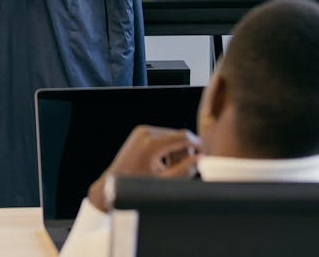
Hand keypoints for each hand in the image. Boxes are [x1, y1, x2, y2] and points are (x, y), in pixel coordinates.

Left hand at [86, 125, 200, 211]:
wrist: (113, 185)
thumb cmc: (136, 187)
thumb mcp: (163, 182)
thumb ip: (184, 171)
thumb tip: (201, 159)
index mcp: (151, 143)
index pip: (184, 137)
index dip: (198, 146)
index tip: (205, 157)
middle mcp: (146, 132)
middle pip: (179, 136)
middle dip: (185, 152)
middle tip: (185, 170)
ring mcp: (142, 131)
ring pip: (172, 136)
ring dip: (177, 152)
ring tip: (171, 170)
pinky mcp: (140, 133)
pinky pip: (162, 137)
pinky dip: (167, 149)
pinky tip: (163, 165)